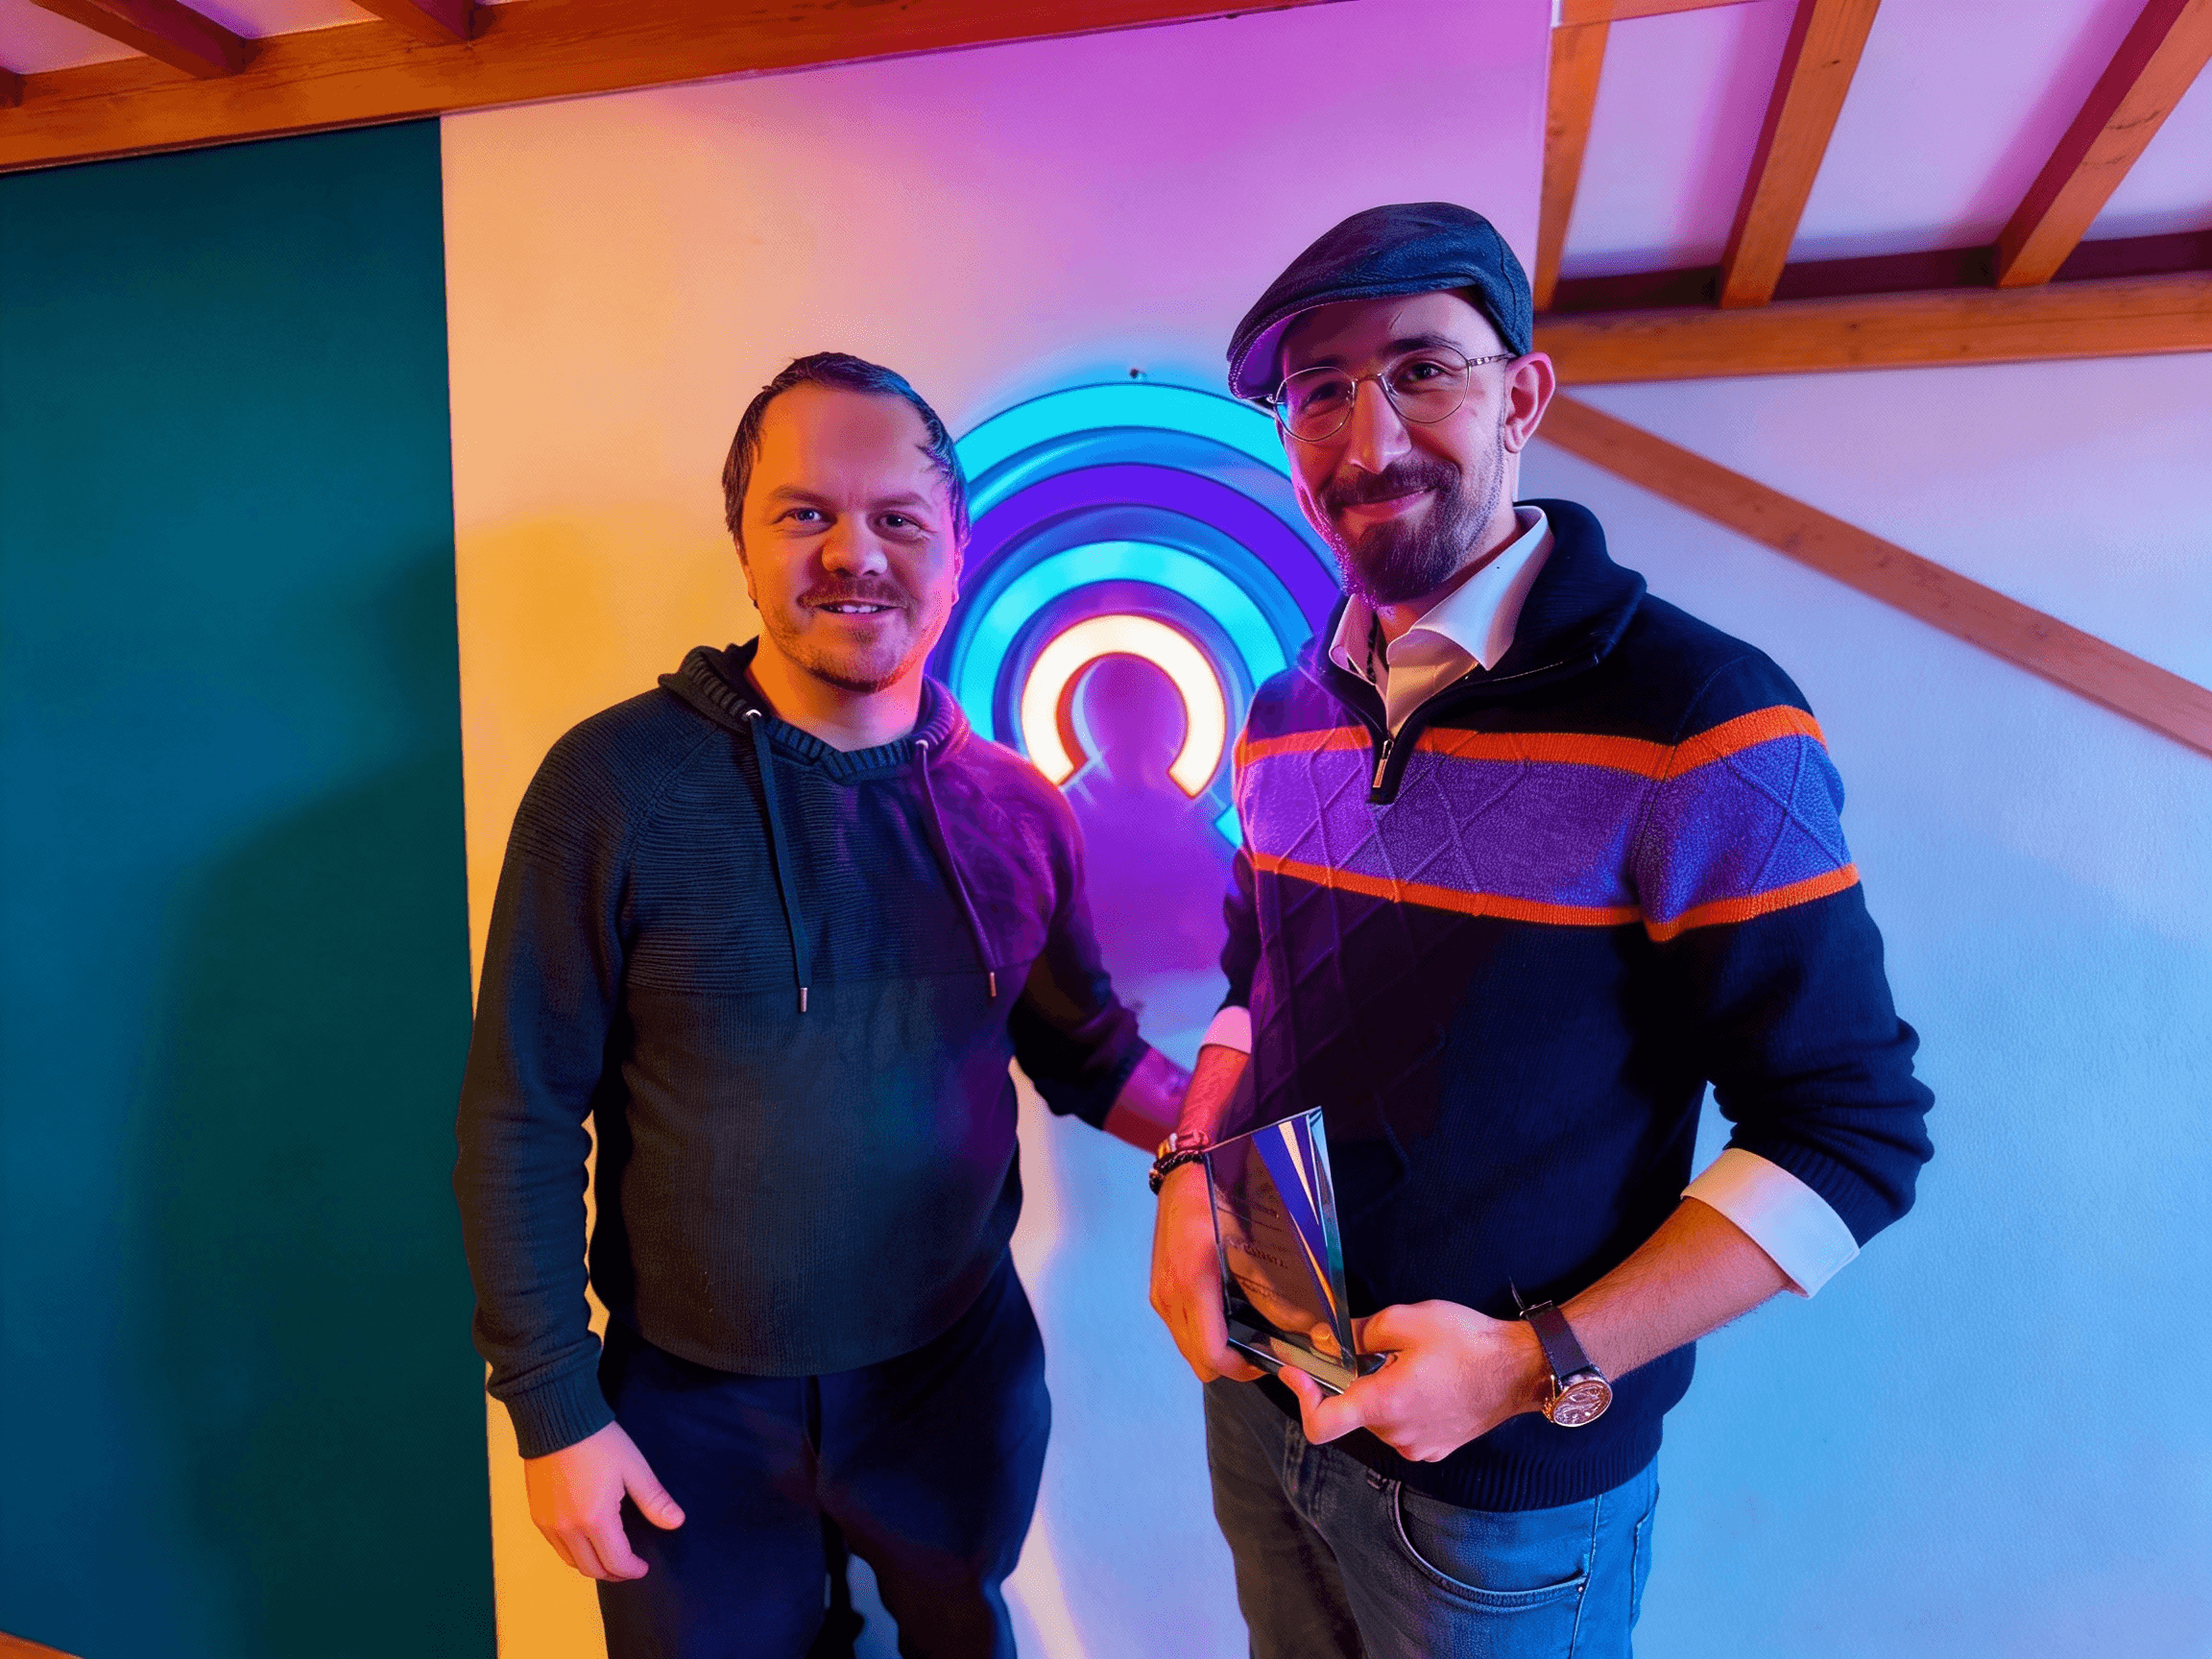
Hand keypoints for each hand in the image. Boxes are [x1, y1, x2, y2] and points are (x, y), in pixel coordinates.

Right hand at [524, 1420, 684, 1580]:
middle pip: (591, 1569)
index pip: (615, 1562)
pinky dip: (573, 1552)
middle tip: (629, 1566)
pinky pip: (556, 1547)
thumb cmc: (599, 1442)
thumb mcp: (634, 1469)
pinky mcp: (537, 1515)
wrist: (557, 1420)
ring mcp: (548, 1524)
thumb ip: (654, 1500)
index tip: (644, 1567)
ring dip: (592, 1565)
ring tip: (609, 1556)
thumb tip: (676, 1522)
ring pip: (571, 1561)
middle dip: (614, 1573)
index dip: (632, 1570)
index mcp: (595, 1520)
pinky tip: (586, 1540)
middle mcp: (567, 1529)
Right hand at [1148, 1161, 1262, 1383]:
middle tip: (1259, 1349)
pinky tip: (1223, 1314)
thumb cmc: (1217, 1202)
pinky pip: (1181, 1330)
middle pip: (1199, 1362)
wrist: (1183, 1178)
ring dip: (1214, 1351)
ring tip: (1244, 1332)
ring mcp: (1161, 1296)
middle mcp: (1170, 1297)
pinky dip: (1202, 1335)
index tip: (1266, 1359)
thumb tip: (1302, 1325)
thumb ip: (1270, 1289)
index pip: (1212, 1354)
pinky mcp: (1159, 1292)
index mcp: (1193, 1285)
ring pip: (1188, 1349)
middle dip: (1230, 1365)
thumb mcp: (1249, 1243)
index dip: (1242, 1368)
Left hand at [1279, 1301, 1550, 1462]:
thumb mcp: (1405, 1321)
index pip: (1321, 1424)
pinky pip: (1402, 1429)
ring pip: (1378, 1420)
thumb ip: (1357, 1333)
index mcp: (1384, 1405)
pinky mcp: (1436, 1448)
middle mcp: (1397, 1435)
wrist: (1521, 1370)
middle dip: (1353, 1382)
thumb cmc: (1467, 1343)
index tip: (1297, 1372)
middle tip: (1374, 1350)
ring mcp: (1418, 1447)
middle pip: (1352, 1413)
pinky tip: (1426, 1381)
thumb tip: (1326, 1340)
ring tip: (1411, 1363)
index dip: (1301, 1397)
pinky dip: (1402, 1407)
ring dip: (1380, 1393)